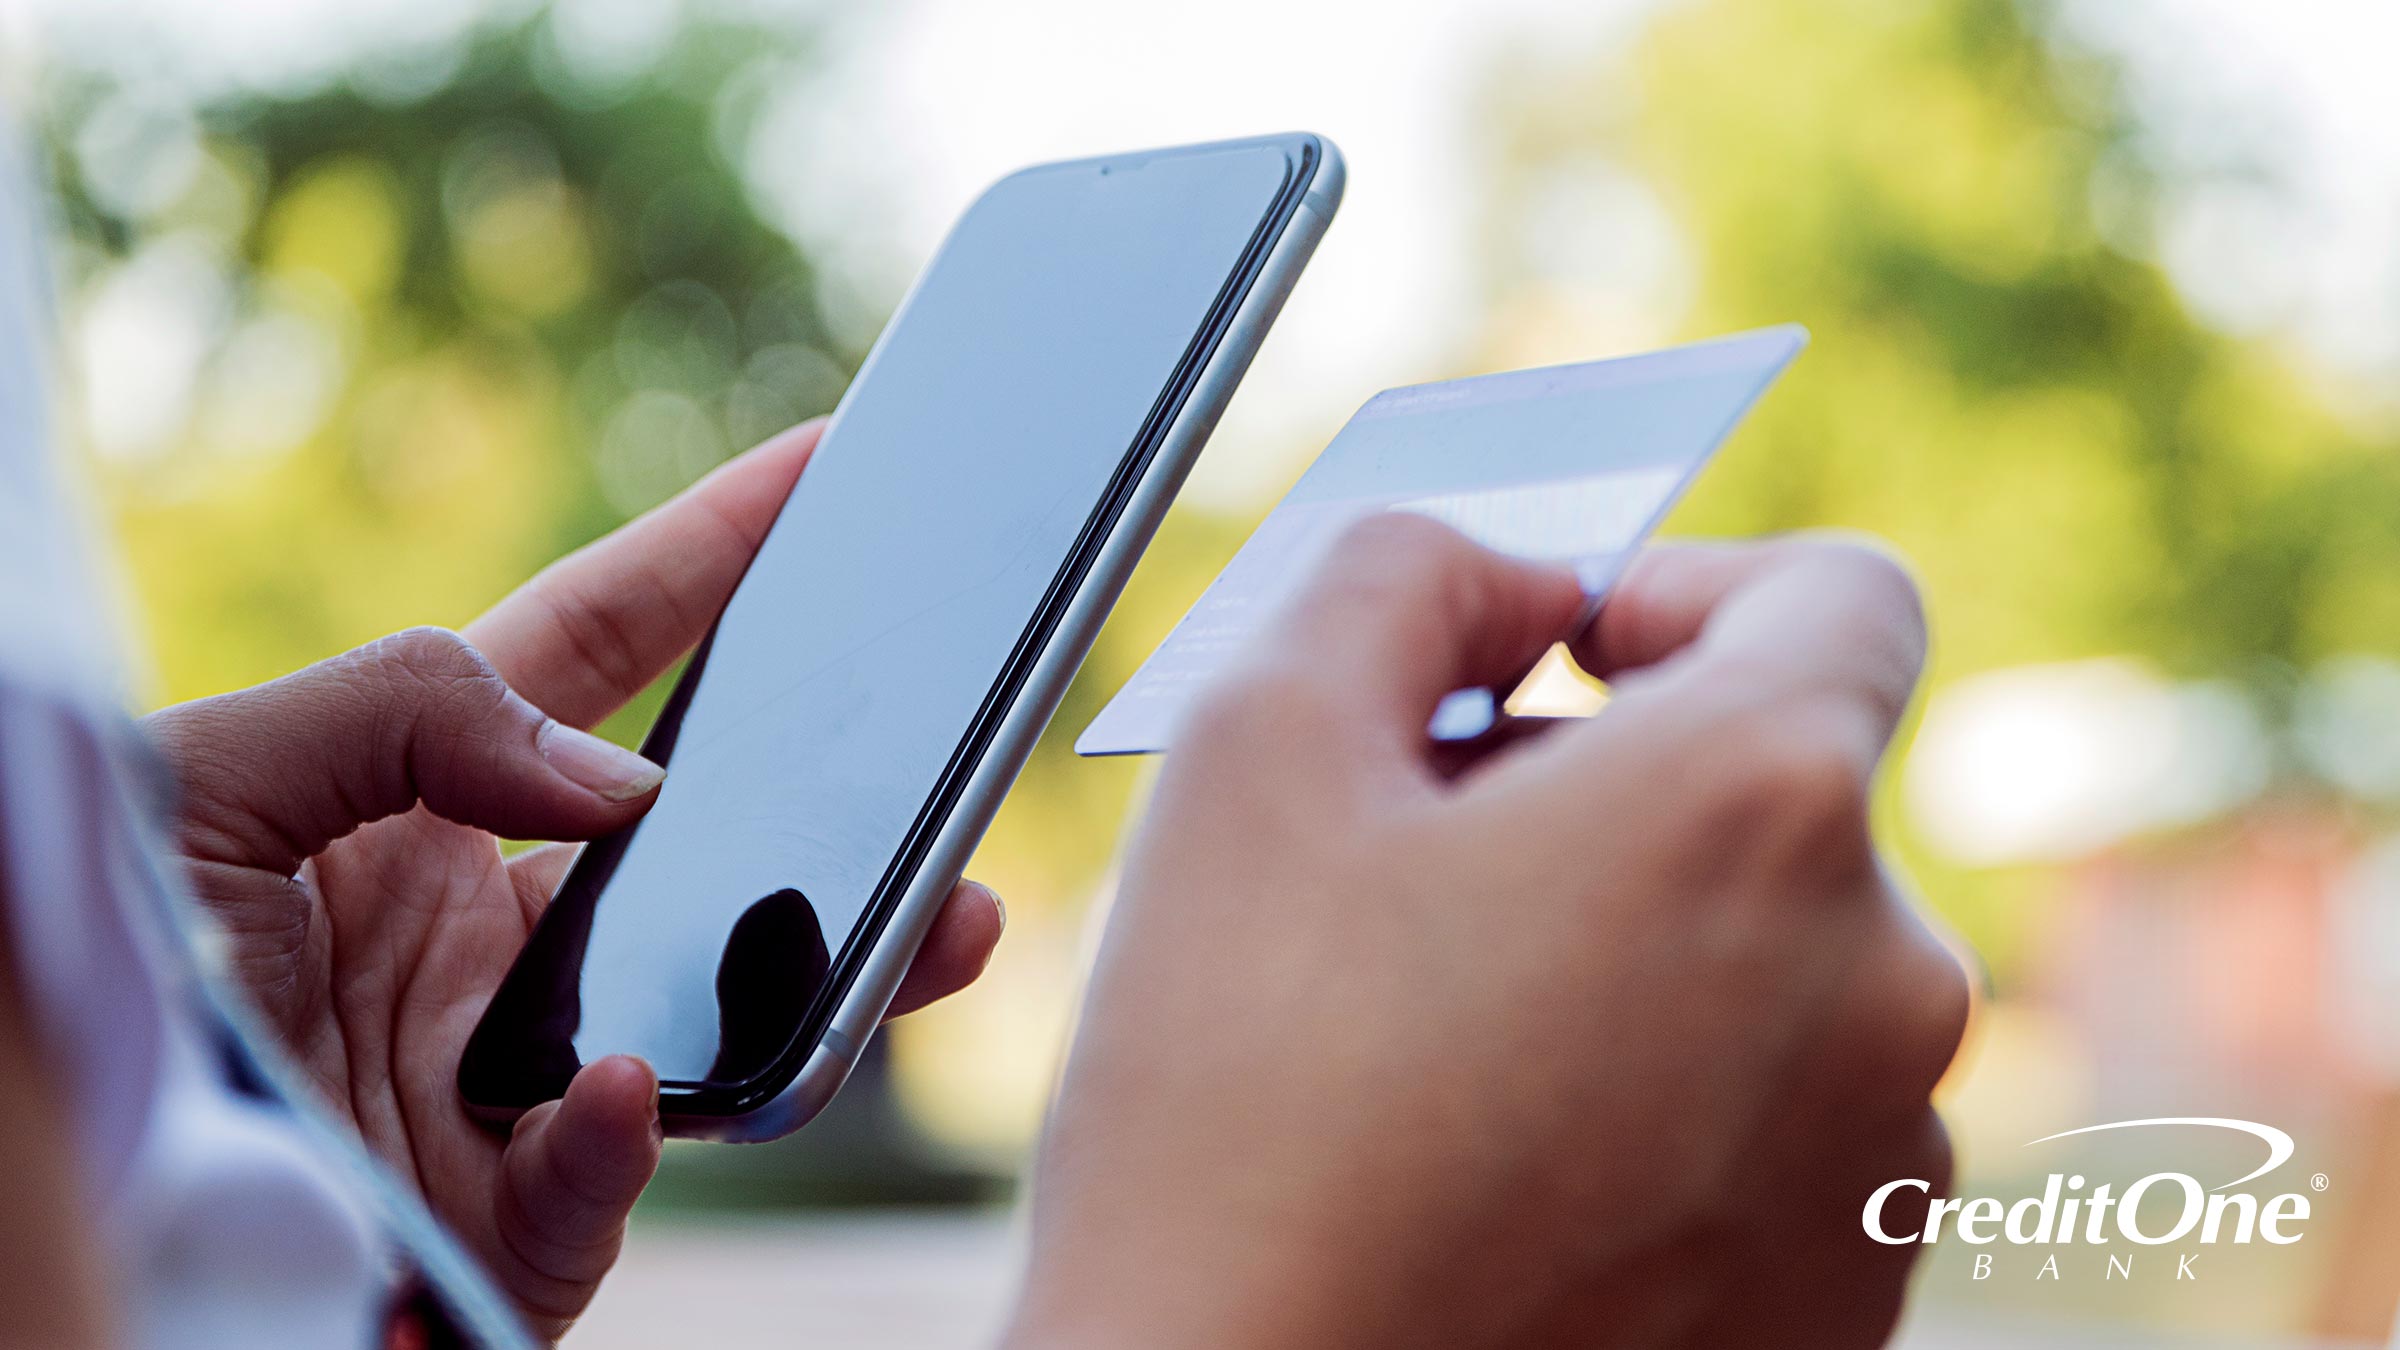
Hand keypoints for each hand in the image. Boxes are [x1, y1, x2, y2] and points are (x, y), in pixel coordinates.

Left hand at [143, 421, 1005, 1339]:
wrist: (53, 1182)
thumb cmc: (100, 971)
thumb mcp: (206, 780)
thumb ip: (404, 712)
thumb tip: (623, 778)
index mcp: (409, 801)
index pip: (593, 651)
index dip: (705, 558)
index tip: (816, 473)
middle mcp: (483, 931)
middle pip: (705, 840)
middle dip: (839, 789)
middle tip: (945, 735)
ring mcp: (514, 1068)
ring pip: (721, 1007)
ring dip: (838, 970)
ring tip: (940, 926)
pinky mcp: (514, 1213)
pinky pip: (604, 1172)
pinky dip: (623, 1133)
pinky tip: (617, 1087)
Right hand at [1006, 518, 1966, 1348]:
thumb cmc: (1233, 1107)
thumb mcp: (1252, 744)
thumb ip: (1401, 575)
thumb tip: (1510, 585)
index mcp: (1759, 805)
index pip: (1840, 594)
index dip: (1688, 588)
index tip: (1562, 663)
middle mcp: (1881, 981)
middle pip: (1777, 792)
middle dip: (1612, 788)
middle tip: (1416, 872)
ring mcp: (1885, 1164)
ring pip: (1773, 965)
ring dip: (1637, 951)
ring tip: (1438, 1047)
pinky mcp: (1851, 1300)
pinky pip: (1780, 1124)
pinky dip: (1667, 1102)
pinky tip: (1502, 1169)